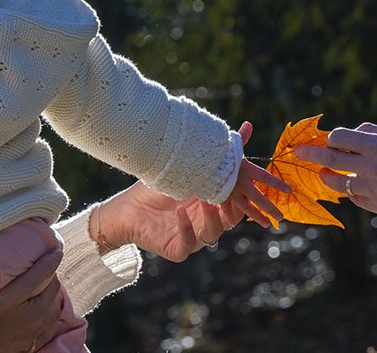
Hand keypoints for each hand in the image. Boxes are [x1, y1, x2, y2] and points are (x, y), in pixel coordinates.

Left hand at [96, 121, 278, 260]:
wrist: (126, 209)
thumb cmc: (157, 187)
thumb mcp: (188, 166)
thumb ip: (218, 152)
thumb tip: (247, 126)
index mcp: (214, 203)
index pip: (238, 200)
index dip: (248, 193)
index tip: (250, 179)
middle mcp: (207, 221)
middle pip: (231, 219)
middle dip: (237, 209)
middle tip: (233, 193)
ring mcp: (194, 237)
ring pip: (213, 233)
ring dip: (212, 217)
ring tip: (206, 200)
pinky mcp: (177, 249)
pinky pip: (187, 241)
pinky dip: (186, 226)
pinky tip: (179, 212)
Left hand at [294, 122, 376, 220]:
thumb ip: (374, 134)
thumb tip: (352, 132)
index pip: (340, 138)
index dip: (331, 137)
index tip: (328, 139)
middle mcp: (373, 168)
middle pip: (331, 161)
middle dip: (311, 155)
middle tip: (298, 152)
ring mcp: (375, 190)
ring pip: (339, 184)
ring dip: (329, 177)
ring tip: (325, 174)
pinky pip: (356, 199)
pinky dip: (353, 192)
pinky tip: (356, 187)